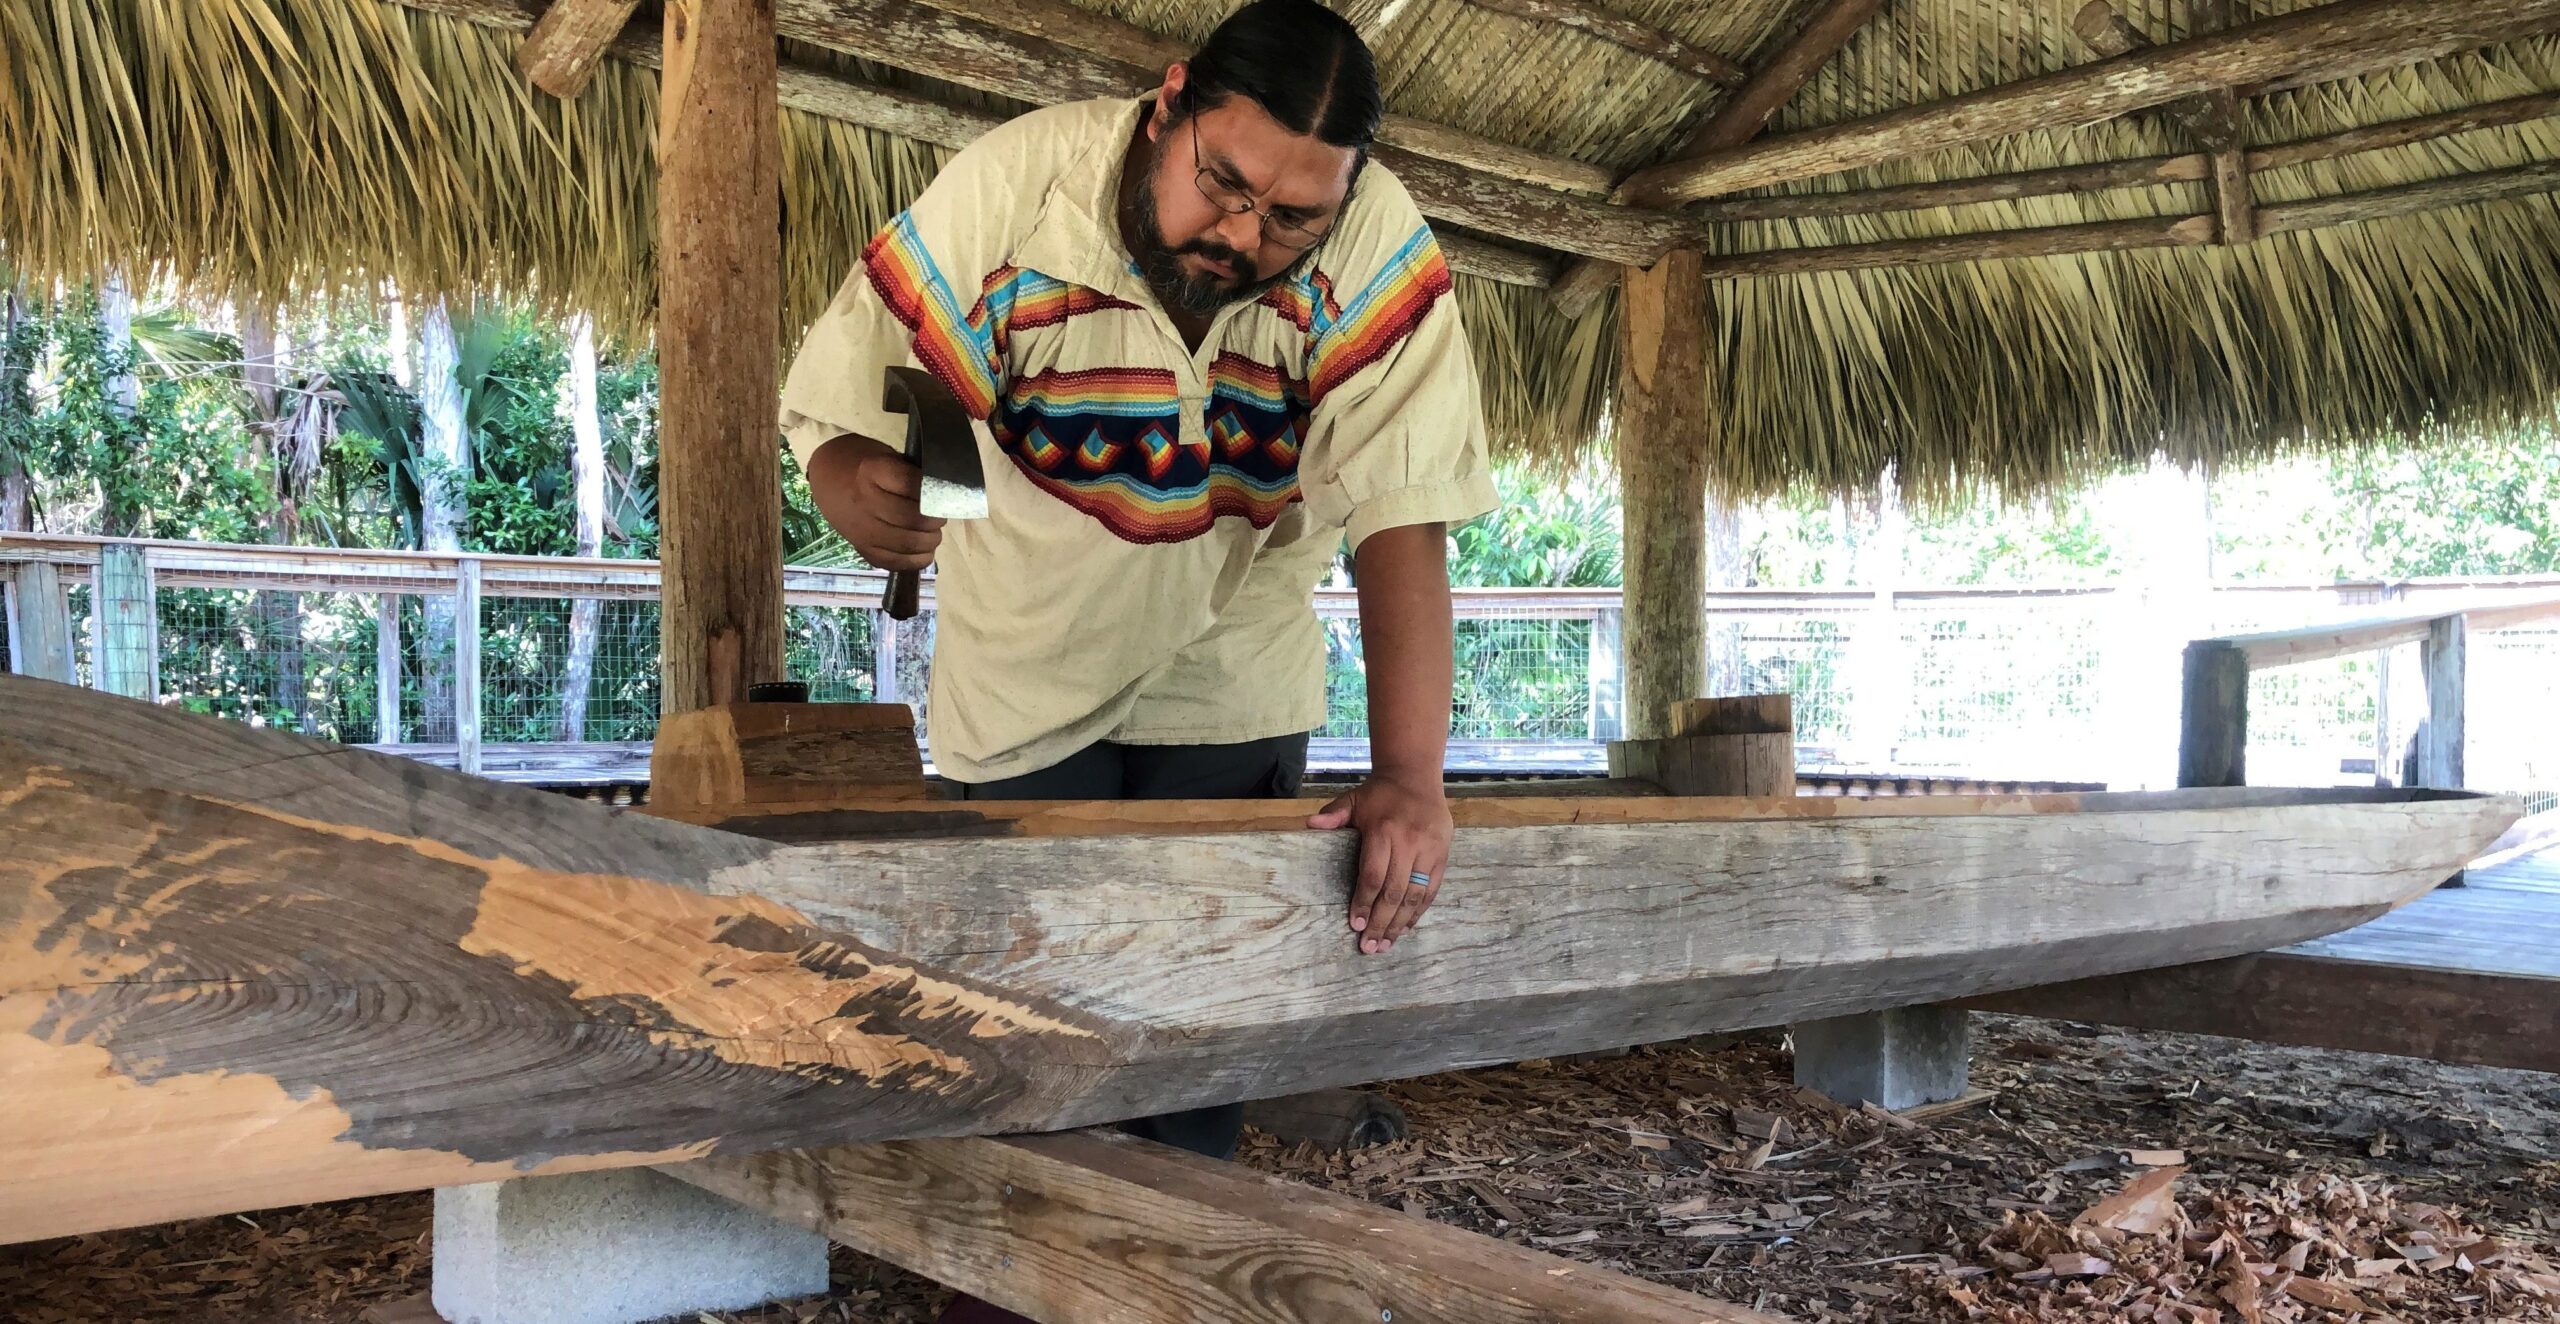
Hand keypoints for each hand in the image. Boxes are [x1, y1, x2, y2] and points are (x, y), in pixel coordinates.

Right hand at [806, 434, 943, 570]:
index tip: (945, 495)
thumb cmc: (864, 462)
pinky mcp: (862, 549)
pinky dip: (916, 560)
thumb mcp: (887, 456)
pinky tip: (924, 551)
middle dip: (936, 519)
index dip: (936, 493)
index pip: (915, 486)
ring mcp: (861, 529)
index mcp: (872, 472)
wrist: (827, 477)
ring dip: (930, 540)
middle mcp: (865, 502)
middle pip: (914, 518)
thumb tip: (944, 497)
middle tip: (940, 515)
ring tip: (932, 532)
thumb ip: (912, 474)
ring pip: (908, 543)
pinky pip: (895, 562)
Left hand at [1307, 771, 1451, 954]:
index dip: (1364, 903)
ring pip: (1415, 896)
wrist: (1416, 776)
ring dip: (1400, 924)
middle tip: (1369, 947)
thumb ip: (1333, 814)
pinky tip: (1406, 927)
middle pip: (1394, 892)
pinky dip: (1418, 912)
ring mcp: (1429, 851)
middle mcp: (1409, 842)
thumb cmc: (1379, 793)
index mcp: (1383, 830)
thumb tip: (1310, 825)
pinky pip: (1431, 890)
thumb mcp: (1353, 799)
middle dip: (1381, 922)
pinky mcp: (1443, 856)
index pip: (1373, 876)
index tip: (1356, 924)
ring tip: (1386, 945)